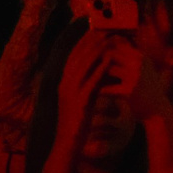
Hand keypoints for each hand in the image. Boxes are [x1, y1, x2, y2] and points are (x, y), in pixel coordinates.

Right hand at [49, 38, 123, 172]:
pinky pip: (91, 81)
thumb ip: (85, 87)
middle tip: (103, 28)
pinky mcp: (79, 101)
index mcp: (63, 82)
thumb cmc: (75, 124)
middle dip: (90, 41)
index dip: (83, 42)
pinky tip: (109, 60)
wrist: (67, 144)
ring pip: (83, 65)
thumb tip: (97, 74)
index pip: (73, 56)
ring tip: (108, 38)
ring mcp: (70, 91)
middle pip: (77, 56)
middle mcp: (64, 83)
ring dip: (96, 50)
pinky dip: (99, 69)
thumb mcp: (79, 101)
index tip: (94, 30)